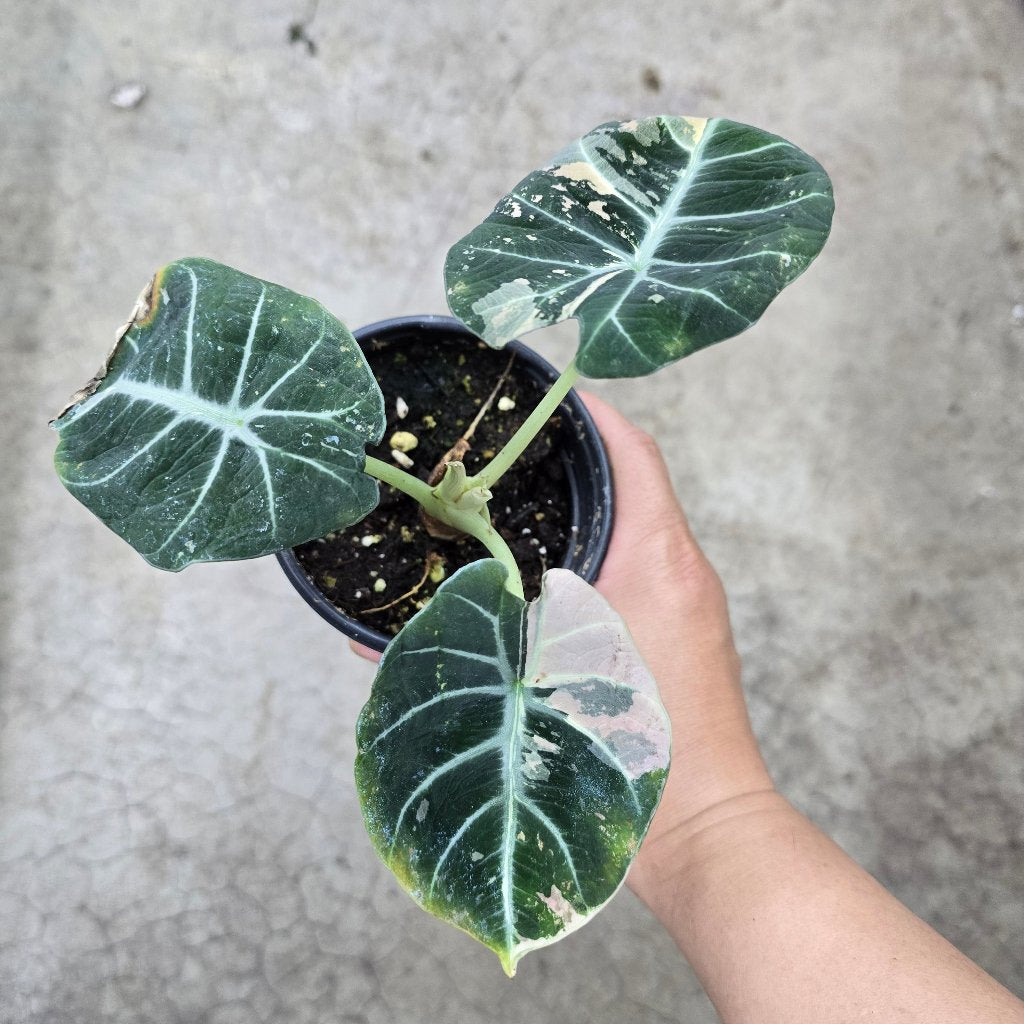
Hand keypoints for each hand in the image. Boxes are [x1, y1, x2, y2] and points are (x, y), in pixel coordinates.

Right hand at [350, 394, 774, 896]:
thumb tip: (380, 641)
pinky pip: (632, 572)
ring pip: (629, 528)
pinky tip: (540, 578)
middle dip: (573, 458)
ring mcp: (685, 603)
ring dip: (582, 507)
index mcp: (658, 557)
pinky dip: (590, 557)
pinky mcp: (677, 637)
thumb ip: (467, 650)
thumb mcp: (541, 684)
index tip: (542, 392)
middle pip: (629, 482)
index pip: (631, 454)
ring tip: (514, 503)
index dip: (588, 414)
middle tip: (507, 450)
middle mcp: (679, 569)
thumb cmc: (637, 755)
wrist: (705, 830)